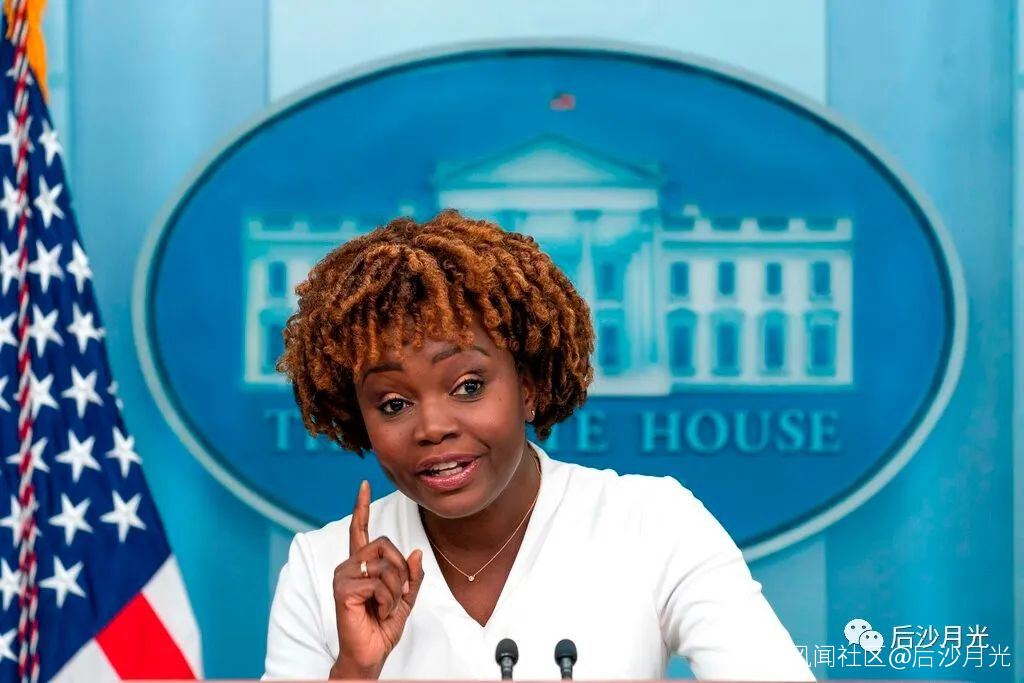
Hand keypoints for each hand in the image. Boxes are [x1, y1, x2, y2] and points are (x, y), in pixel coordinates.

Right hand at [329, 481, 424, 679]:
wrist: (369, 654)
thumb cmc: (381, 627)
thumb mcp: (405, 598)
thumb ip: (411, 576)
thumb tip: (416, 553)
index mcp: (361, 564)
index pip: (360, 529)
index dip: (362, 507)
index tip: (364, 484)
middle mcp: (349, 565)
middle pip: (385, 545)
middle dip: (401, 571)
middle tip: (396, 596)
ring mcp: (343, 576)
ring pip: (385, 566)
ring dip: (396, 590)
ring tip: (385, 607)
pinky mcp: (343, 589)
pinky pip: (380, 583)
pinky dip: (389, 601)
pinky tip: (379, 612)